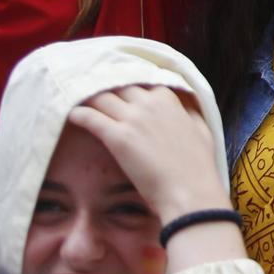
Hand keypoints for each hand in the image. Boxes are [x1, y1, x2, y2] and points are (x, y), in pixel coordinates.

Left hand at [67, 85, 228, 221]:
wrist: (189, 190)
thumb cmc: (198, 164)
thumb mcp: (201, 129)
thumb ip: (189, 112)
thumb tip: (182, 105)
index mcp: (169, 99)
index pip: (142, 83)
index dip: (129, 89)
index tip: (121, 94)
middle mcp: (149, 103)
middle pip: (119, 87)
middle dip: (107, 91)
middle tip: (95, 97)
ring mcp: (132, 118)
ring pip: (101, 98)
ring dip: (89, 99)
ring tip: (78, 103)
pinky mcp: (117, 137)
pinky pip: (90, 117)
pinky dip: (79, 114)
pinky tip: (71, 115)